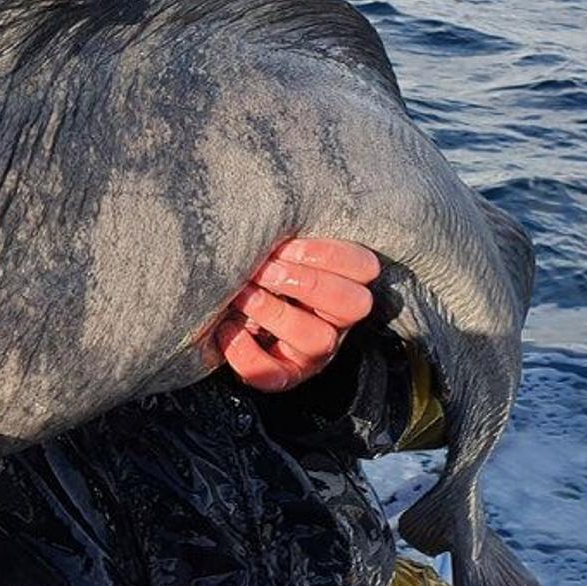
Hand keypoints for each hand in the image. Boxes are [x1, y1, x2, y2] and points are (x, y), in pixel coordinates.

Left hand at [216, 238, 379, 391]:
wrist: (222, 312)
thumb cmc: (252, 272)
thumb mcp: (273, 250)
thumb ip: (280, 235)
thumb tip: (263, 209)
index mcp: (340, 283)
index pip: (364, 267)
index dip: (329, 254)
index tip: (287, 245)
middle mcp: (334, 321)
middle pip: (354, 304)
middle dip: (306, 282)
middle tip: (264, 270)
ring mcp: (312, 353)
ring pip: (318, 338)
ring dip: (276, 313)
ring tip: (242, 295)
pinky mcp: (283, 375)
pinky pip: (274, 374)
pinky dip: (246, 352)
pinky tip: (225, 327)